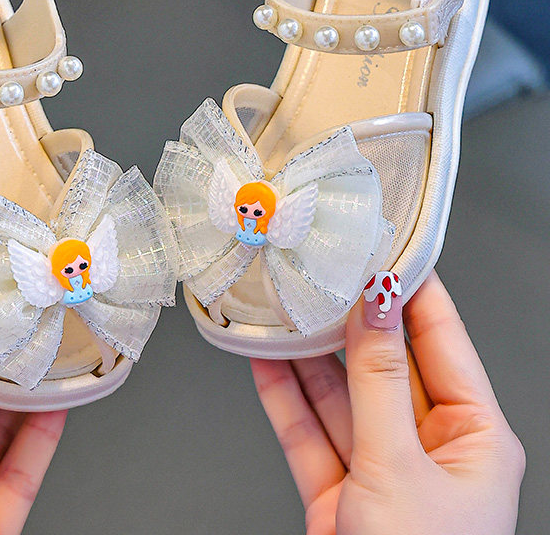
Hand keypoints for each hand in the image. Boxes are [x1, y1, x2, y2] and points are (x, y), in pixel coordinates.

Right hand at [252, 271, 524, 534]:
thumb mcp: (398, 466)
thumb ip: (378, 381)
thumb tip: (375, 306)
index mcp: (476, 438)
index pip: (443, 342)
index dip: (411, 293)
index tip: (383, 249)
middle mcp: (431, 449)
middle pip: (384, 368)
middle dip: (348, 324)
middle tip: (321, 277)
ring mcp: (383, 471)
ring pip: (340, 397)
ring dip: (307, 358)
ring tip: (282, 311)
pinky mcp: (340, 493)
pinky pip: (310, 432)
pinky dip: (284, 397)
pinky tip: (264, 361)